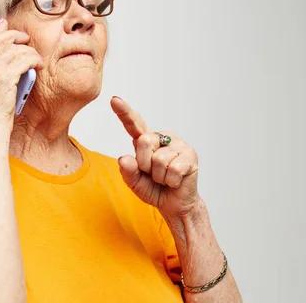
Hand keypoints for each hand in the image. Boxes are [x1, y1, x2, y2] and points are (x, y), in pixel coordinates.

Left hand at [111, 96, 199, 216]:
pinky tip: (175, 181)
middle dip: (145, 165)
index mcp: (146, 140)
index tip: (114, 100)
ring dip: (159, 176)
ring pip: (159, 160)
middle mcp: (162, 137)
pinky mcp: (191, 155)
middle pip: (144, 141)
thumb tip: (124, 158)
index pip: (134, 124)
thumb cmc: (153, 188)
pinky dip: (171, 181)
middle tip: (153, 174)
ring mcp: (178, 144)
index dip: (124, 112)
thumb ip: (127, 171)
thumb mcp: (134, 182)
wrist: (174, 204)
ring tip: (165, 178)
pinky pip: (173, 170)